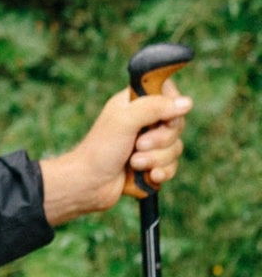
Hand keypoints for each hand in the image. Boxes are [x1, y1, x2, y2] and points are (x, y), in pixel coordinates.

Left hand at [41, 79, 192, 225]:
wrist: (89, 184)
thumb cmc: (100, 150)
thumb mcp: (125, 121)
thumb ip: (153, 108)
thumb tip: (187, 103)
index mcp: (134, 103)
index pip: (167, 93)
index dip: (170, 106)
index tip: (161, 118)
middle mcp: (143, 121)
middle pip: (176, 123)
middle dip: (160, 140)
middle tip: (137, 145)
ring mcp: (148, 144)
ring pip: (176, 147)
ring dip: (156, 159)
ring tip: (133, 163)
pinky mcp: (151, 164)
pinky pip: (172, 166)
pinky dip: (160, 172)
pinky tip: (147, 176)